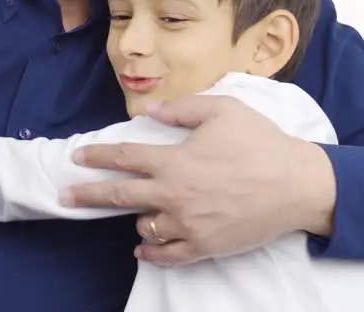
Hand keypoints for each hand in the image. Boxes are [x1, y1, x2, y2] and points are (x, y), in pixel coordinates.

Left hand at [62, 94, 335, 265]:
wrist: (298, 185)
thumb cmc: (261, 143)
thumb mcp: (222, 110)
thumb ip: (182, 108)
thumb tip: (150, 110)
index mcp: (175, 160)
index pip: (124, 157)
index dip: (97, 156)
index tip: (77, 157)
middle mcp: (175, 194)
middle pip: (120, 196)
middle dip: (87, 194)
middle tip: (65, 196)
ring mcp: (188, 224)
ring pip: (144, 227)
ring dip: (135, 218)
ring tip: (134, 212)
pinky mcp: (205, 246)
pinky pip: (168, 255)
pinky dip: (151, 252)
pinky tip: (142, 248)